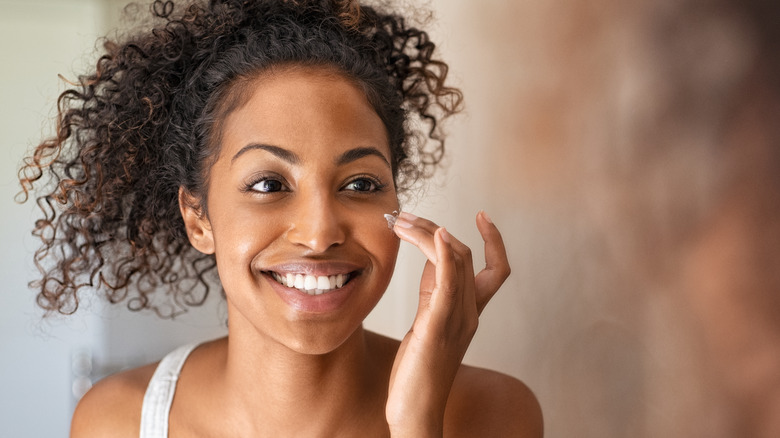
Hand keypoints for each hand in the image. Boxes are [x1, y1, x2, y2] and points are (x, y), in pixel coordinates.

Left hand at [385, 211, 510, 436]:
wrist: (415, 409)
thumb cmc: (419, 369)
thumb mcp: (428, 321)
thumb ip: (434, 291)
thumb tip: (431, 257)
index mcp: (470, 312)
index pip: (496, 269)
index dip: (494, 240)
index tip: (482, 214)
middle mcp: (470, 313)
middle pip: (465, 255)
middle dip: (435, 228)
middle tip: (404, 217)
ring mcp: (457, 319)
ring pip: (455, 261)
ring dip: (429, 232)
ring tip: (402, 221)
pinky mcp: (437, 326)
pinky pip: (448, 283)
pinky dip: (443, 253)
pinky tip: (436, 234)